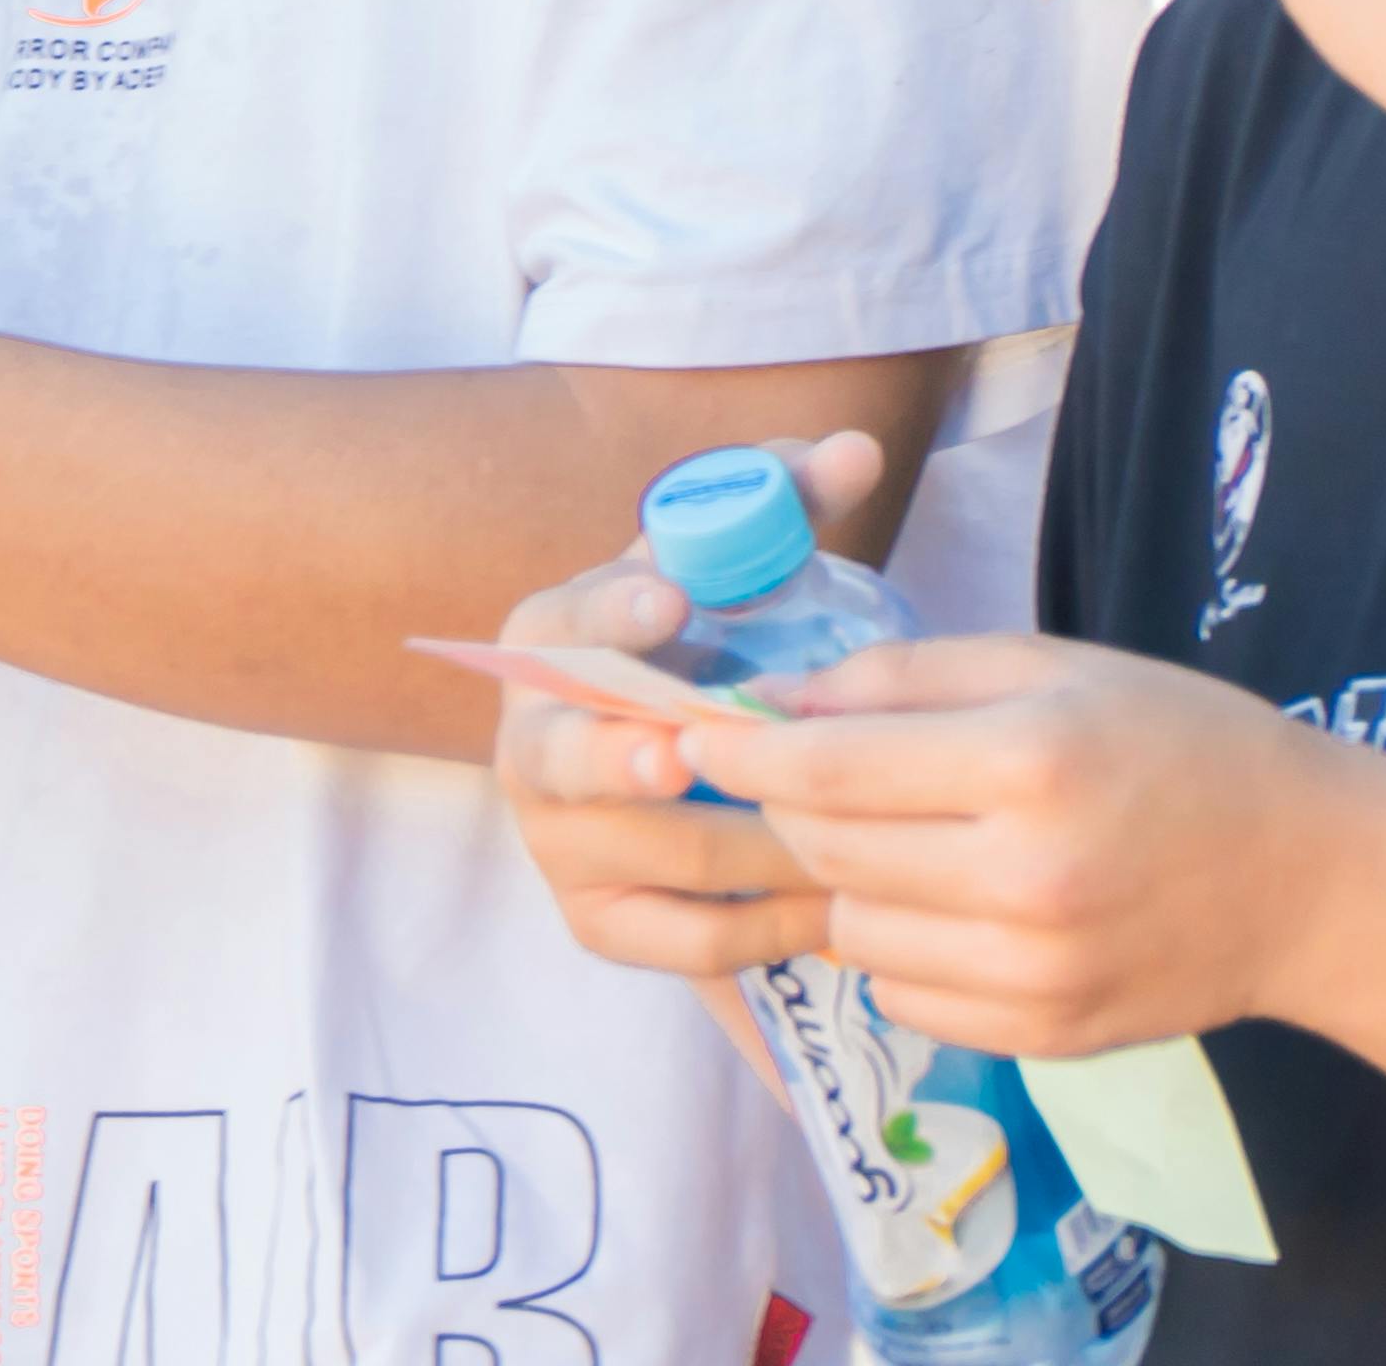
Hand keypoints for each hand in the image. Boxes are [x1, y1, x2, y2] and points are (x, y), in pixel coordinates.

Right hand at [479, 430, 876, 980]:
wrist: (667, 767)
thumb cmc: (702, 653)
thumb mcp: (724, 574)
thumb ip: (781, 503)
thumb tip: (856, 447)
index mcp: (548, 638)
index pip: (567, 621)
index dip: (615, 612)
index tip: (668, 600)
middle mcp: (528, 741)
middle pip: (570, 757)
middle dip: (626, 758)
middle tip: (683, 754)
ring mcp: (555, 840)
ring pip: (656, 850)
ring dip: (753, 846)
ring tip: (845, 839)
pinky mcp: (598, 922)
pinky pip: (686, 938)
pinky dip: (764, 925)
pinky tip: (829, 907)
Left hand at [670, 629, 1371, 1061]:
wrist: (1309, 878)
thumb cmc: (1177, 743)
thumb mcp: (1048, 665)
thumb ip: (903, 678)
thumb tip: (772, 702)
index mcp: (1027, 765)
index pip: (828, 769)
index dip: (742, 752)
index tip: (688, 736)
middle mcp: (1027, 879)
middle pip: (827, 852)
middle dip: (790, 810)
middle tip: (796, 778)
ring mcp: (1036, 972)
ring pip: (853, 932)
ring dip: (843, 885)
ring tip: (896, 840)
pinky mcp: (1045, 1037)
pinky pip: (906, 996)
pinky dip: (898, 949)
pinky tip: (947, 905)